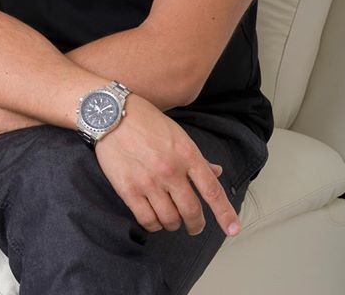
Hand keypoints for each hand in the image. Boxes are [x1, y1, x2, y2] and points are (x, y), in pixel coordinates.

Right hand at [94, 94, 239, 237]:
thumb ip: (197, 157)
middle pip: (192, 211)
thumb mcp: (178, 134)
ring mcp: (149, 181)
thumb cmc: (146, 121)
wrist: (111, 115)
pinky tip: (154, 218)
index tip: (233, 230)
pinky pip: (147, 220)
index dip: (225, 214)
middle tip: (194, 226)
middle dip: (196, 224)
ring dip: (174, 224)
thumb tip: (216, 172)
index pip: (212, 190)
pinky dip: (154, 225)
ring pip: (170, 220)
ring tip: (172, 219)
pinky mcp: (129, 190)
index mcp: (187, 154)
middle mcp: (171, 170)